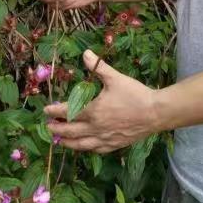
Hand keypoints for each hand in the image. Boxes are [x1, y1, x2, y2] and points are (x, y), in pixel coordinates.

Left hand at [44, 50, 158, 153]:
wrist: (156, 112)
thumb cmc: (135, 94)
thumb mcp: (115, 78)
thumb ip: (98, 67)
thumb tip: (85, 53)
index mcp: (93, 111)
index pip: (67, 113)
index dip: (54, 111)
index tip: (46, 110)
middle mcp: (96, 128)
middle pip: (70, 132)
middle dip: (56, 129)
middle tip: (48, 126)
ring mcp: (105, 138)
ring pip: (80, 144)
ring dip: (67, 142)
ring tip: (60, 140)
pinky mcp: (114, 145)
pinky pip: (95, 149)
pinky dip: (85, 148)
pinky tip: (83, 146)